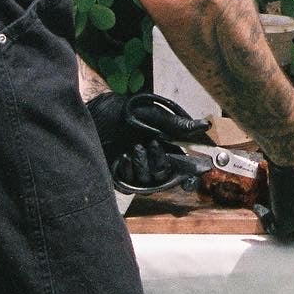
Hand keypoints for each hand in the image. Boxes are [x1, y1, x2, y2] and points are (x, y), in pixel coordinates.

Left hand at [88, 90, 209, 193]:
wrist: (89, 116)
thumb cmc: (119, 112)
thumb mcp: (150, 114)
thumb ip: (176, 124)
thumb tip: (204, 125)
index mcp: (163, 143)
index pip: (184, 163)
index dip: (192, 170)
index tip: (197, 171)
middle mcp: (151, 158)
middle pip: (167, 174)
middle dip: (161, 162)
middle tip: (152, 145)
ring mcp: (135, 169)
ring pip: (150, 179)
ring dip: (144, 164)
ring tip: (134, 147)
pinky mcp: (119, 177)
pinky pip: (131, 182)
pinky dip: (129, 169)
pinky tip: (123, 157)